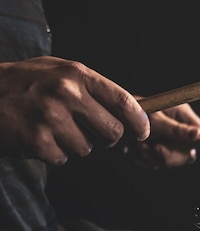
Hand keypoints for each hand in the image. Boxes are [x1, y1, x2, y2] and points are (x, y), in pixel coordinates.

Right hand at [0, 56, 149, 164]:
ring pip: (87, 148)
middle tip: (90, 132)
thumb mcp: (58, 72)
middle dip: (106, 138)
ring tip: (52, 128)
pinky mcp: (36, 140)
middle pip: (112, 131)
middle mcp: (66, 93)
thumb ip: (91, 88)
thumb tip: (131, 111)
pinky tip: (38, 137)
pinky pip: (62, 158)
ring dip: (74, 145)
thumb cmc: (24, 83)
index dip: (139, 121)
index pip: (123, 101)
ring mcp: (50, 117)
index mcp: (76, 75)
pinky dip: (53, 153)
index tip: (143, 132)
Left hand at [134, 103, 199, 174]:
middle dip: (171, 156)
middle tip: (157, 148)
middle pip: (188, 155)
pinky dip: (144, 159)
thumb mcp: (156, 119)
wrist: (114, 115)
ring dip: (153, 157)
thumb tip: (199, 135)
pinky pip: (155, 163)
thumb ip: (177, 130)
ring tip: (141, 145)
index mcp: (183, 117)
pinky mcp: (155, 149)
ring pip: (170, 161)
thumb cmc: (135, 109)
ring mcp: (167, 141)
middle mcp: (178, 130)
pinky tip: (137, 148)